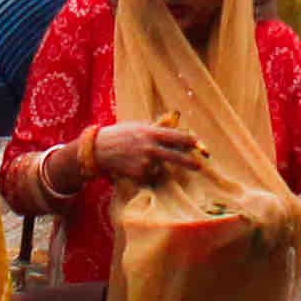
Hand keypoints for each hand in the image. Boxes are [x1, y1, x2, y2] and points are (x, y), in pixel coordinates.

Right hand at [81, 119, 200, 187]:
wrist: (100, 148)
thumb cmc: (121, 134)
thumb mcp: (139, 126)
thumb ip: (156, 129)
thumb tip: (175, 130)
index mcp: (152, 132)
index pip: (178, 137)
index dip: (190, 141)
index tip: (200, 145)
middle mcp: (151, 147)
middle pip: (176, 156)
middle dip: (189, 161)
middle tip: (199, 166)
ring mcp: (145, 161)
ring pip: (160, 166)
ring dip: (156, 164)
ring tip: (139, 156)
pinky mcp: (139, 173)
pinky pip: (149, 173)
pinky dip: (146, 171)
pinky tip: (134, 164)